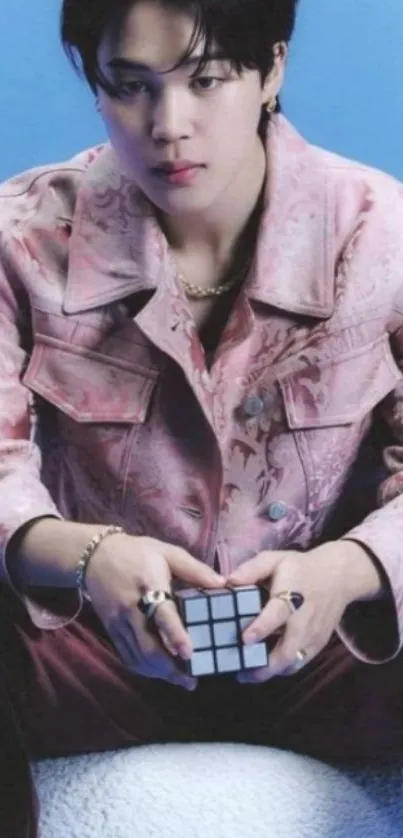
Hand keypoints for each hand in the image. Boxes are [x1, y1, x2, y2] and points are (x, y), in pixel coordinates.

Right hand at [85, 534, 224, 690]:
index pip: (162, 615)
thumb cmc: (138, 553)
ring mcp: (119, 622)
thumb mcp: (168, 553)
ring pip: (138, 657)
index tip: (189, 654)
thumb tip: (222, 584)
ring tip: (180, 680)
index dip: (175, 636)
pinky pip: (127, 656)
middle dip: (170, 669)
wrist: (95, 556)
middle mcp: (132, 608)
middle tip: (191, 681)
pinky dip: (143, 668)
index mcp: (150, 586)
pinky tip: (158, 672)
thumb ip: (195, 569)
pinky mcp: (111, 629)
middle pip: (148, 647)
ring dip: (159, 673)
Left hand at [226, 540, 382, 683]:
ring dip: (271, 672)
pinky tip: (267, 668)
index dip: (261, 628)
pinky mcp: (319, 644)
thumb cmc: (300, 567)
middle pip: (286, 651)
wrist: (338, 576)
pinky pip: (300, 663)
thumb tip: (228, 581)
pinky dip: (283, 669)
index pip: (277, 615)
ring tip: (248, 675)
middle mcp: (304, 621)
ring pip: (292, 663)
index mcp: (291, 597)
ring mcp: (313, 636)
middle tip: (240, 673)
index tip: (245, 639)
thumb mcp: (275, 560)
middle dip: (263, 666)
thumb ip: (251, 570)